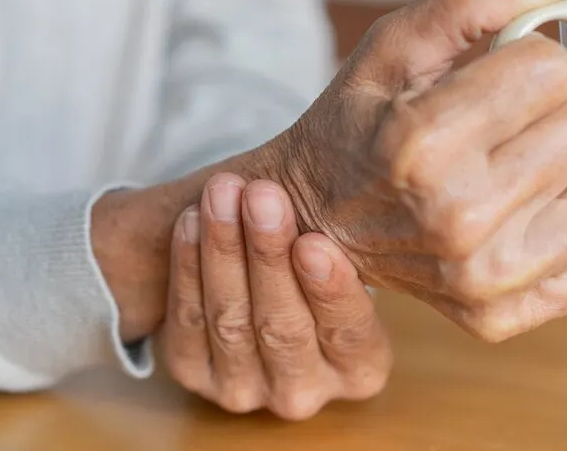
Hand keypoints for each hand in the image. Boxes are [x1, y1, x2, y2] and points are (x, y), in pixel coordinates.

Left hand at [160, 173, 391, 419]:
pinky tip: (192, 221)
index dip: (330, 290)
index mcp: (361, 370)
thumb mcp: (349, 257)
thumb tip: (379, 175)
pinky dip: (188, 267)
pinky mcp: (195, 374)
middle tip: (262, 196)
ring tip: (223, 194)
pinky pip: (188, 320)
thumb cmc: (320, 262)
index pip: (349, 333)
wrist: (263, 287)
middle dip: (268, 256)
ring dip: (223, 251)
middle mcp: (304, 392)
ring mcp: (245, 390)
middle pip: (283, 327)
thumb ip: (351, 238)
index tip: (312, 242)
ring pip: (231, 321)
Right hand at [255, 0, 566, 341]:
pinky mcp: (502, 316)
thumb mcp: (391, 46)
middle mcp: (456, 217)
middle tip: (516, 127)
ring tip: (530, 174)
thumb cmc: (360, 124)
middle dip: (562, 113)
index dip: (533, 61)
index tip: (500, 79)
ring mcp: (483, 278)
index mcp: (422, 141)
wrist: (314, 221)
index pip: (556, 68)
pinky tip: (529, 222)